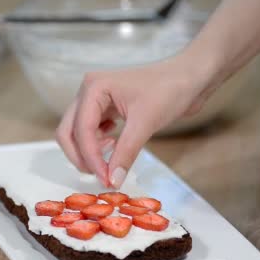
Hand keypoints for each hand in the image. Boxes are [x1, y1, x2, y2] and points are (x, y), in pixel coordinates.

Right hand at [56, 54, 217, 187]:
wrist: (190, 77)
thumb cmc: (170, 91)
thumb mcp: (145, 124)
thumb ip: (125, 153)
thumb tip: (111, 181)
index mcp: (94, 88)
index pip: (81, 130)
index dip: (91, 158)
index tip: (105, 180)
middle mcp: (89, 91)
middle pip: (68, 131)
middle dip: (81, 156)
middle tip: (101, 175)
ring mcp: (96, 99)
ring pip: (77, 133)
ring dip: (88, 152)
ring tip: (110, 160)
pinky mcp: (106, 108)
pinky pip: (90, 131)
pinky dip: (97, 145)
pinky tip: (114, 147)